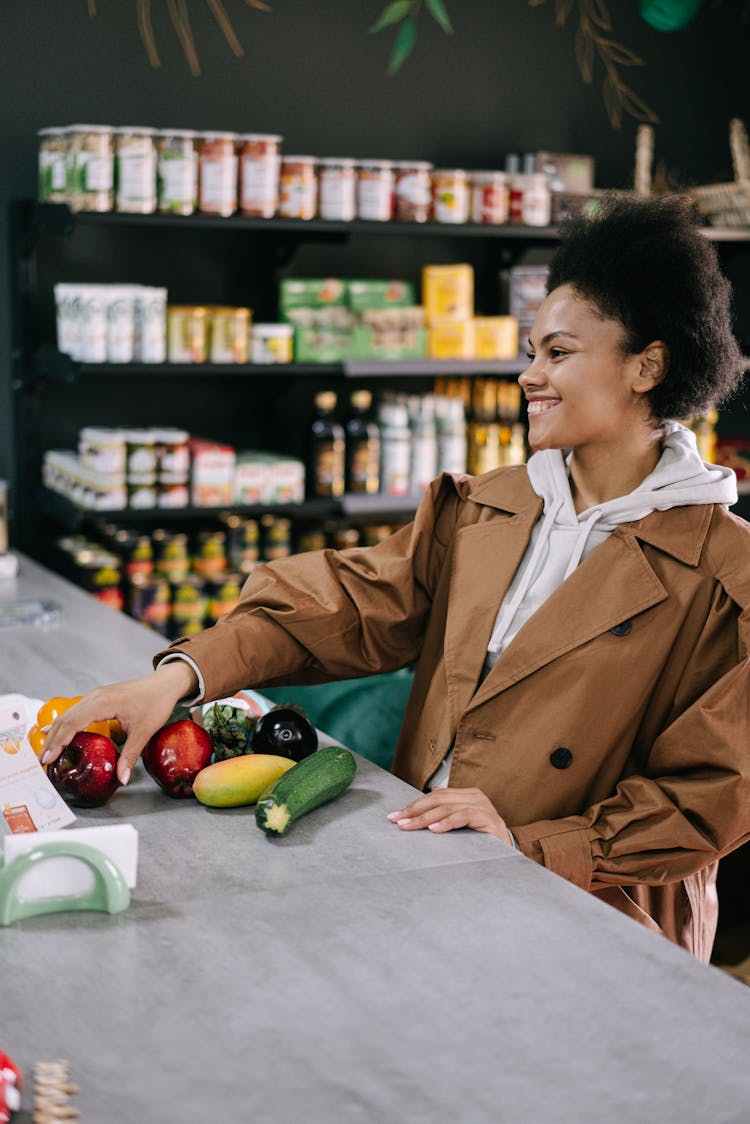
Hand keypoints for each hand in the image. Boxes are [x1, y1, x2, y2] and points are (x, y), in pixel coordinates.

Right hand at [41, 661, 198, 785]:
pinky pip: (76, 711)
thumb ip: (130, 755)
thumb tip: (121, 779)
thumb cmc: (156, 703)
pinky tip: (53, 731)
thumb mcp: (144, 731)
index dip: (58, 742)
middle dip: (51, 740)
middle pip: (65, 719)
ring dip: (55, 732)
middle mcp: (94, 697)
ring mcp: (95, 696)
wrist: (165, 683)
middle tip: (41, 761)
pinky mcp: (99, 698)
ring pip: (68, 714)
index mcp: (102, 703)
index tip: (48, 758)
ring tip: (46, 752)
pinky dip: (64, 723)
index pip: (72, 724)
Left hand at [387, 786, 513, 843]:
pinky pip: (464, 816)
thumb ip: (447, 810)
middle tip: (398, 821)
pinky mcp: (489, 819)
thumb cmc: (483, 841)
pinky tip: (434, 830)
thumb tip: (430, 794)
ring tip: (410, 826)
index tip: (395, 817)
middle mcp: (475, 796)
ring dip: (425, 818)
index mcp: (468, 795)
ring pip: (447, 807)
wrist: (509, 856)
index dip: (414, 806)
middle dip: (415, 810)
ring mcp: (484, 806)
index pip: (435, 796)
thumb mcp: (461, 824)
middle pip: (438, 799)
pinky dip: (447, 822)